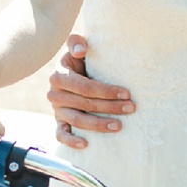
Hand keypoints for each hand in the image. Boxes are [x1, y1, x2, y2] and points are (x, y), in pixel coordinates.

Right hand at [47, 34, 135, 148]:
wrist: (72, 74)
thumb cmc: (80, 61)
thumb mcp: (77, 48)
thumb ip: (76, 42)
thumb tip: (81, 50)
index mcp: (59, 76)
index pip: (85, 87)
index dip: (106, 91)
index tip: (127, 93)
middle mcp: (55, 94)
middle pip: (85, 104)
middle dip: (110, 107)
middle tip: (131, 108)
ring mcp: (57, 110)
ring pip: (77, 121)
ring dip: (99, 125)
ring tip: (119, 126)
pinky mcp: (59, 123)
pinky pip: (60, 135)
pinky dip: (71, 141)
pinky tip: (86, 145)